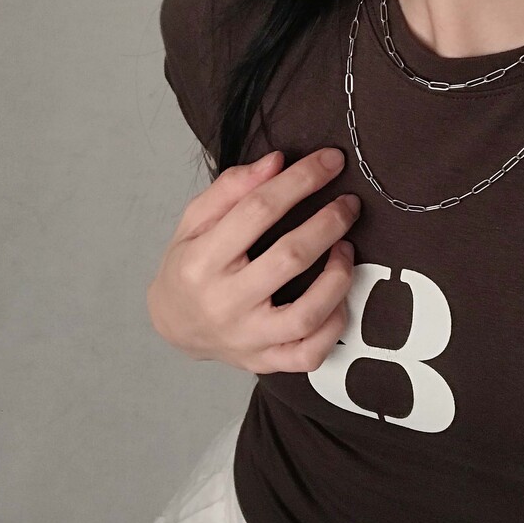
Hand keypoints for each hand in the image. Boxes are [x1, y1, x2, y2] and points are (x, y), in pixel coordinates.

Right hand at [146, 147, 360, 372]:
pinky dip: (333, 325)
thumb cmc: (188, 266)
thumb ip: (231, 188)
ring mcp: (247, 337)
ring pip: (306, 313)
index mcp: (201, 260)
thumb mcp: (194, 220)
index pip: (258, 210)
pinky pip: (309, 353)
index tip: (331, 161)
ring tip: (346, 249)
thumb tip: (277, 162)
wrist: (174, 325)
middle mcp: (224, 302)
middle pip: (290, 258)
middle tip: (349, 203)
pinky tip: (338, 298)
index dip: (301, 180)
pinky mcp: (264, 361)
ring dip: (338, 276)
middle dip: (329, 222)